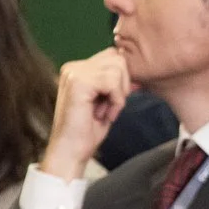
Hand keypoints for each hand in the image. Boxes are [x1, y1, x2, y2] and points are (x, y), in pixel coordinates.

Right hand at [41, 51, 132, 178]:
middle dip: (123, 84)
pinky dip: (116, 101)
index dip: (122, 80)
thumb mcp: (107, 101)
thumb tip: (137, 71)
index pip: (113, 57)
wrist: (70, 151)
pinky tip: (105, 115)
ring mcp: (74, 72)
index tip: (114, 103)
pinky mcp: (78, 82)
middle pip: (117, 58)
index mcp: (78, 69)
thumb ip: (117, 84)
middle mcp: (74, 67)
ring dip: (119, 95)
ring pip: (117, 68)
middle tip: (111, 107)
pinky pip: (112, 82)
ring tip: (105, 112)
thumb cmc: (87, 130)